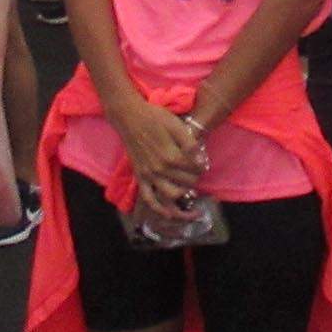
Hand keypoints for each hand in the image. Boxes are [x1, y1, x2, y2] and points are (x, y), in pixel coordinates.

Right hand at [111, 99, 205, 219]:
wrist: (129, 117)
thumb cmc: (155, 118)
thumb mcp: (177, 126)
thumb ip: (190, 145)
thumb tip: (202, 162)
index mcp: (171, 156)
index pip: (194, 169)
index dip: (202, 166)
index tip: (202, 162)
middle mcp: (160, 169)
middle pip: (185, 182)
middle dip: (194, 178)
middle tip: (196, 171)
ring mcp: (148, 175)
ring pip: (170, 195)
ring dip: (182, 194)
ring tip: (187, 186)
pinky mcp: (139, 176)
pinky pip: (148, 198)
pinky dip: (159, 209)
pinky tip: (168, 214)